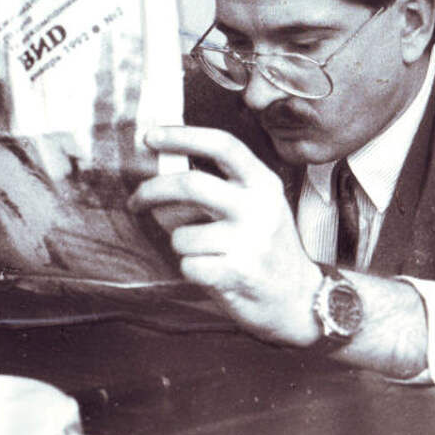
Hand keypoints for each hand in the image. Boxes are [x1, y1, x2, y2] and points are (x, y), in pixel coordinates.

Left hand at [128, 126, 322, 345]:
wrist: (298, 298)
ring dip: (179, 245)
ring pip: (181, 235)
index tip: (150, 136)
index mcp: (263, 183)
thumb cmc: (266, 246)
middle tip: (135, 199)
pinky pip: (188, 265)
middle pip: (191, 184)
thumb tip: (166, 165)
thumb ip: (224, 183)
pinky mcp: (239, 273)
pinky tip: (211, 272)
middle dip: (152, 190)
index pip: (222, 145)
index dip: (183, 136)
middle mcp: (259, 207)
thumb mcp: (258, 204)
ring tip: (202, 252)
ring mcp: (250, 241)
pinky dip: (189, 269)